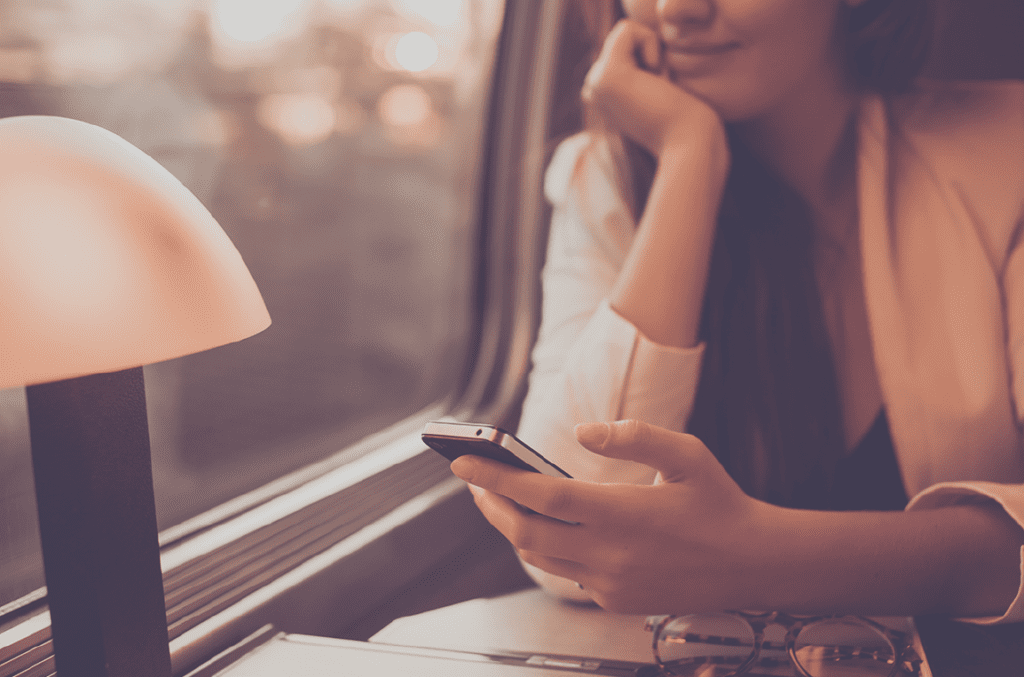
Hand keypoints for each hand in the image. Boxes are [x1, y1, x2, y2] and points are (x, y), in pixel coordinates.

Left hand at [450, 419, 775, 614]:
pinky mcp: (615, 600)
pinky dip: (549, 549)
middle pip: (526, 531)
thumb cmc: (720, 502)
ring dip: (514, 529)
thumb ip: (633, 435)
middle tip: (475, 482)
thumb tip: (583, 430)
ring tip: (503, 503)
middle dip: (491, 506)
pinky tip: (551, 528)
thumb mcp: (687, 453)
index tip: (463, 462)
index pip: (541, 496)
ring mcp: (610, 583)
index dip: (496, 478)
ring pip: (540, 557)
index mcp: (622, 513)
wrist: (755, 565)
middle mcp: (609, 553)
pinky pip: (567, 574)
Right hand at [582, 20, 726, 161]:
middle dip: (650, 54)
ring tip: (657, 87)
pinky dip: (650, 43)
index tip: (658, 94)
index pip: (624, 48)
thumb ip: (642, 75)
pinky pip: (627, 29)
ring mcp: (595, 83)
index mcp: (602, 96)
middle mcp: (593, 90)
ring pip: (624, 33)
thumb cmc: (684, 121)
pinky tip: (655, 77)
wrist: (688, 141)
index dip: (650, 60)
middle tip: (659, 91)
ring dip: (652, 52)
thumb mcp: (658, 93)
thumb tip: (645, 67)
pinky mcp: (606, 74)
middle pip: (623, 38)